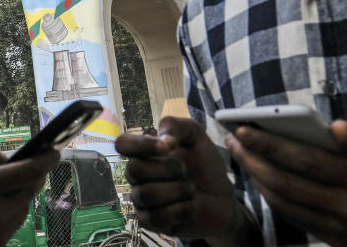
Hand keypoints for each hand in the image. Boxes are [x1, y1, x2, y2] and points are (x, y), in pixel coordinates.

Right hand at [0, 140, 58, 246]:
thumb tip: (11, 156)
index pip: (26, 173)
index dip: (45, 161)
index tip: (54, 152)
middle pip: (29, 190)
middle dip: (31, 176)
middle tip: (24, 167)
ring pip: (24, 208)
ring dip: (19, 195)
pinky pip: (14, 224)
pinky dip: (9, 212)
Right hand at [116, 116, 258, 244]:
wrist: (223, 199)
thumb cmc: (205, 166)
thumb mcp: (195, 136)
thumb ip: (175, 126)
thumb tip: (163, 140)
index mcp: (144, 152)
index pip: (123, 144)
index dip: (141, 144)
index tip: (168, 147)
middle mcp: (138, 175)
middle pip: (133, 169)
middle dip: (167, 169)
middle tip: (185, 171)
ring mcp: (142, 198)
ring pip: (144, 194)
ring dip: (175, 191)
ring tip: (189, 190)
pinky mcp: (150, 221)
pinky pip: (154, 217)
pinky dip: (178, 211)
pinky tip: (189, 206)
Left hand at [227, 120, 346, 245]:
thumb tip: (334, 127)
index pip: (303, 160)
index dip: (268, 144)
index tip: (242, 128)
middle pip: (284, 183)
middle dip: (252, 160)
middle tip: (231, 140)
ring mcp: (342, 230)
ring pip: (285, 204)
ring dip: (257, 180)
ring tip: (242, 156)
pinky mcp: (339, 243)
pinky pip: (296, 220)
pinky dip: (273, 199)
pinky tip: (264, 180)